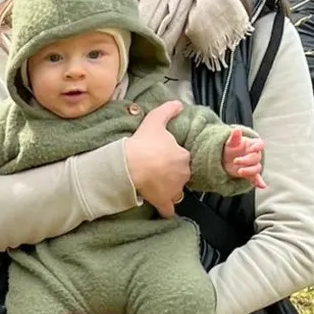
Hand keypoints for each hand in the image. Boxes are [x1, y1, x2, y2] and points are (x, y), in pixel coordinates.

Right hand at [123, 101, 191, 217]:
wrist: (131, 166)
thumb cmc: (143, 143)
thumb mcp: (154, 121)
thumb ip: (167, 110)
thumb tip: (179, 103)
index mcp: (183, 156)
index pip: (183, 158)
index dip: (173, 157)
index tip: (162, 156)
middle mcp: (183, 174)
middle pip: (181, 174)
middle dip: (172, 173)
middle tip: (156, 169)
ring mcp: (174, 190)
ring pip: (176, 191)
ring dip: (169, 189)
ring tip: (155, 185)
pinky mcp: (164, 202)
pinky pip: (168, 210)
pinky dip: (166, 210)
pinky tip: (162, 208)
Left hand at [221, 129, 266, 188]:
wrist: (223, 159)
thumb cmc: (229, 148)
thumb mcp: (230, 142)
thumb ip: (234, 137)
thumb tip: (236, 130)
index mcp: (251, 145)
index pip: (259, 144)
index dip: (258, 146)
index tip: (252, 149)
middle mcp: (254, 155)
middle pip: (256, 157)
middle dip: (247, 160)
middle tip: (235, 161)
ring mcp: (252, 165)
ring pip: (256, 168)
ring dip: (249, 171)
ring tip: (239, 171)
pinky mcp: (250, 174)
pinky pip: (256, 178)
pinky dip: (259, 182)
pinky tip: (262, 185)